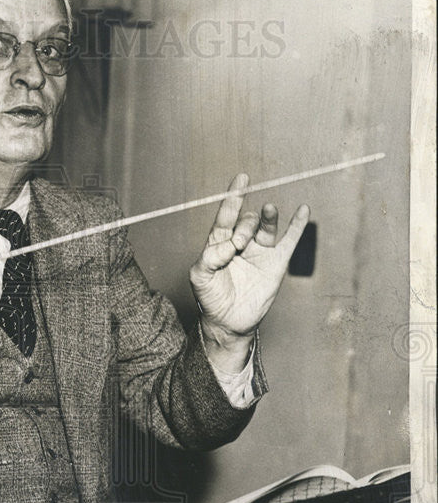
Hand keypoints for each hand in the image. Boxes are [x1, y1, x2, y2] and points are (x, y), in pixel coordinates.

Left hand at [189, 173, 309, 356]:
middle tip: (240, 244)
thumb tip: (229, 244)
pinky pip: (289, 240)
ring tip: (269, 209)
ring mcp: (259, 252)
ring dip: (269, 217)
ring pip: (266, 227)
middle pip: (246, 221)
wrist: (228, 322)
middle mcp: (240, 242)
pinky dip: (297, 225)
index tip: (241, 179)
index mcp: (219, 242)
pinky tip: (303, 210)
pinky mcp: (276, 263)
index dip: (233, 198)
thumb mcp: (200, 277)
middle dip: (244, 227)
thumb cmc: (210, 298)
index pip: (226, 215)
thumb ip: (209, 258)